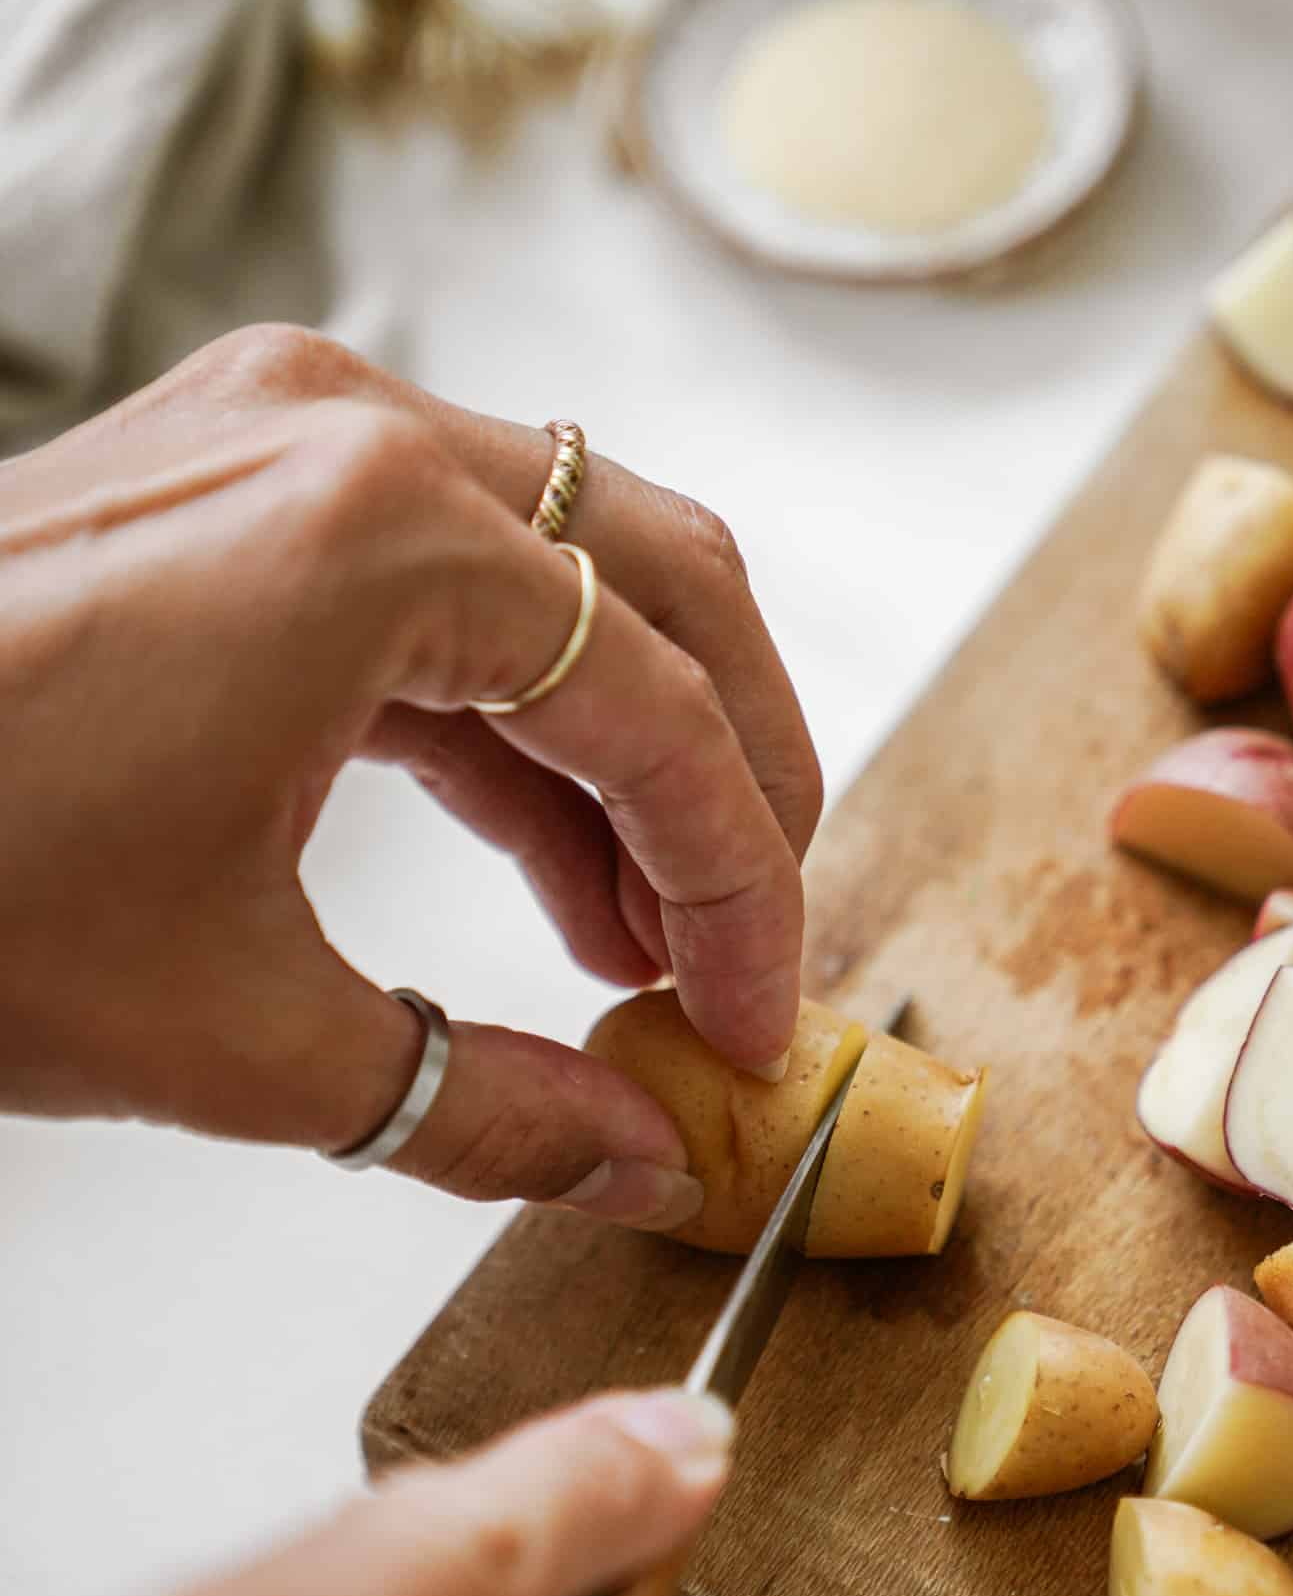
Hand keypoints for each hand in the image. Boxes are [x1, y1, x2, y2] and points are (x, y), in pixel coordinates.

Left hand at [0, 326, 823, 1221]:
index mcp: (378, 537)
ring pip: (561, 571)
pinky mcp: (226, 482)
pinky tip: (542, 862)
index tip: (762, 1020)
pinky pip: (439, 588)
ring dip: (627, 753)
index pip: (660, 713)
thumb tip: (635, 1162)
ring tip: (646, 944)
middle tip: (755, 938)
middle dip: (735, 774)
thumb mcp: (241, 1037)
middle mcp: (349, 433)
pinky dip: (511, 722)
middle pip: (658, 581)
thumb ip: (486, 1105)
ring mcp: (280, 433)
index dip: (742, 890)